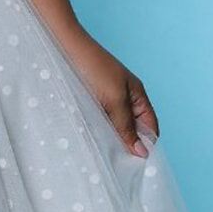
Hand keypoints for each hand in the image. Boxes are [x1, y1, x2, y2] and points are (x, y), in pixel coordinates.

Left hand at [60, 29, 159, 157]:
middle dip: (126, 145)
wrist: (62, 46)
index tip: (135, 165)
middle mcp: (124, 97)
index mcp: (137, 95)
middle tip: (117, 164)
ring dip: (109, 139)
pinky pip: (97, 120)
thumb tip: (142, 152)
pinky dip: (95, 130)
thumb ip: (126, 126)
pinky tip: (88, 140)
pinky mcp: (88, 99)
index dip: (146, 144)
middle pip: (132, 128)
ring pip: (113, 126)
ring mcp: (105, 98)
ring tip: (102, 155)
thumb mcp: (114, 100)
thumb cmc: (92, 68)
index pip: (150, 127)